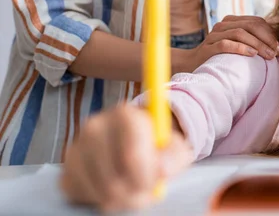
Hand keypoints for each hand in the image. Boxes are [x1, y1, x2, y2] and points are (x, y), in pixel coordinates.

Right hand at [61, 106, 193, 211]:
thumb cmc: (156, 145)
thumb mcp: (175, 146)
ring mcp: (77, 147)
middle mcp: (95, 125)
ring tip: (132, 191)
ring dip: (118, 199)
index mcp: (125, 114)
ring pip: (97, 189)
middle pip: (111, 177)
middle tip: (145, 192)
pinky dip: (98, 199)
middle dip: (133, 192)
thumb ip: (174, 155)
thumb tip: (162, 169)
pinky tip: (112, 189)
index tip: (155, 181)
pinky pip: (79, 194)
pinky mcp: (66, 168)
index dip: (145, 175)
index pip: (131, 155)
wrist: (135, 143)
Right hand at [190, 15, 278, 66]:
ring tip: (268, 55)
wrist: (192, 65)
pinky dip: (241, 48)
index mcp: (231, 21)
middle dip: (266, 38)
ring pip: (240, 33)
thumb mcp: (237, 45)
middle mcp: (223, 25)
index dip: (270, 32)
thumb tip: (278, 45)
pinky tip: (252, 54)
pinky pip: (225, 44)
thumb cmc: (220, 57)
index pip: (255, 21)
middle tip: (277, 52)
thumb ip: (252, 41)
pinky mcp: (208, 48)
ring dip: (257, 44)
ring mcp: (214, 35)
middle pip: (250, 25)